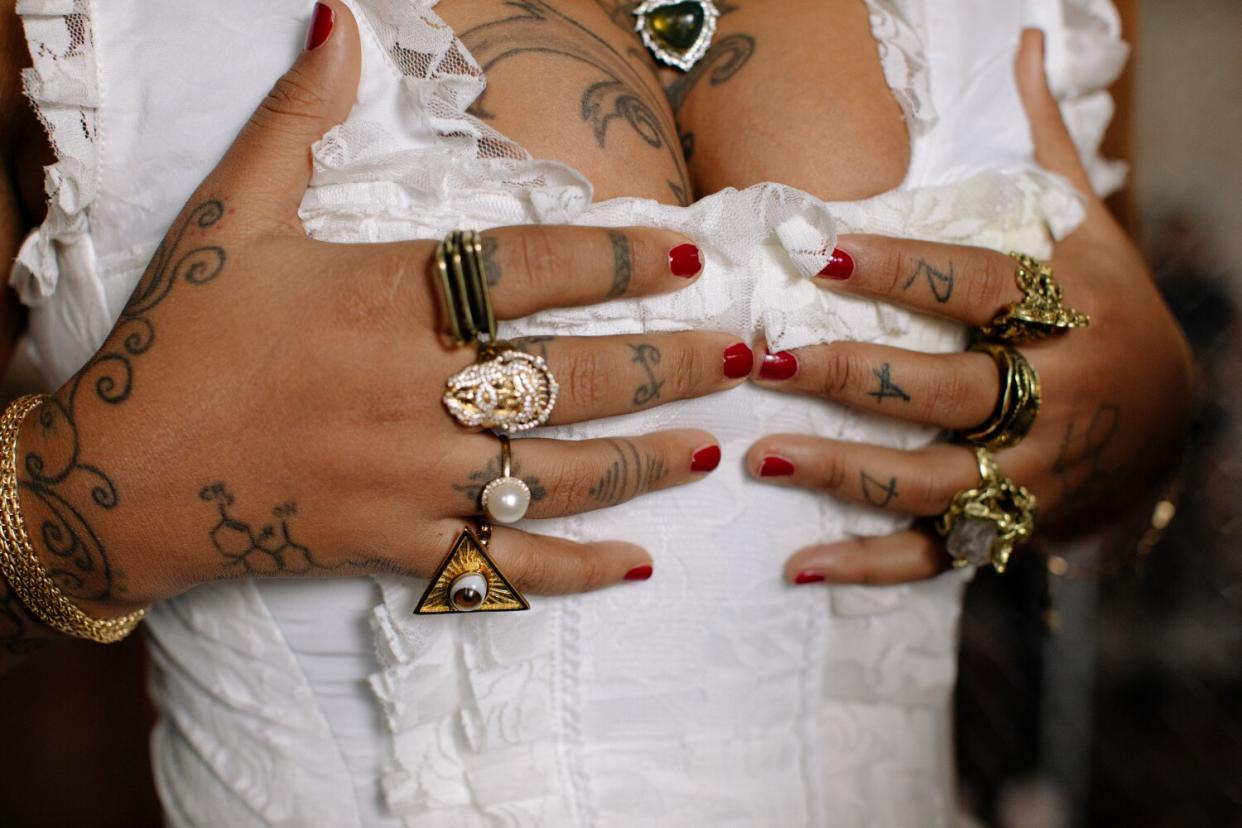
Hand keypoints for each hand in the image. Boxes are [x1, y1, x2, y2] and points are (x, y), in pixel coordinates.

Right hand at [13, 0, 746, 616]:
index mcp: (389, 301)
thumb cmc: (180, 342)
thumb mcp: (230, 213)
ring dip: (644, 462)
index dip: (621, 262)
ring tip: (711, 447)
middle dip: (667, 366)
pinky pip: (505, 566)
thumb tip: (342, 16)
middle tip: (741, 356)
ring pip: (559, 475)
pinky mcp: (401, 545)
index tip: (689, 258)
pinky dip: (576, 571)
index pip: (535, 271)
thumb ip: (300, 117)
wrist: (118, 476)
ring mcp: (414, 477)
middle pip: (573, 378)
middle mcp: (418, 392)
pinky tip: (637, 564)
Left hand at [744, 29, 1194, 584]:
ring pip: (931, 481)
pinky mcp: (1011, 527)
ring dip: (842, 473)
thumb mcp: (1090, 230)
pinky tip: (799, 565)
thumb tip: (1026, 40)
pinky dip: (868, 567)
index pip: (977, 285)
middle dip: (849, 377)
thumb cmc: (1111, 313)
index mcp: (1071, 311)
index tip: (821, 249)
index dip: (902, 270)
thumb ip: (1045, 143)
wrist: (1173, 430)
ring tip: (761, 456)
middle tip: (766, 359)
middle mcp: (1055, 397)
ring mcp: (1032, 472)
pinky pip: (937, 555)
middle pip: (943, 388)